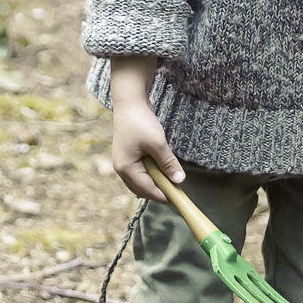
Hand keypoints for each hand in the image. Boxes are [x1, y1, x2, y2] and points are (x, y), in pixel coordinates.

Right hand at [108, 56, 181, 201]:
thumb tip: (179, 180)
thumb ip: (168, 163)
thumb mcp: (157, 143)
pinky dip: (153, 174)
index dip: (164, 196)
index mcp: (126, 168)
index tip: (180, 200)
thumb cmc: (140, 122)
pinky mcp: (130, 156)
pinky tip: (163, 170)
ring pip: (142, 182)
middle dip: (160, 191)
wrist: (130, 102)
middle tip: (178, 191)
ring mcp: (125, 163)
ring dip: (156, 182)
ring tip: (172, 180)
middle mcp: (122, 169)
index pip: (147, 190)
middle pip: (142, 189)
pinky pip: (142, 172)